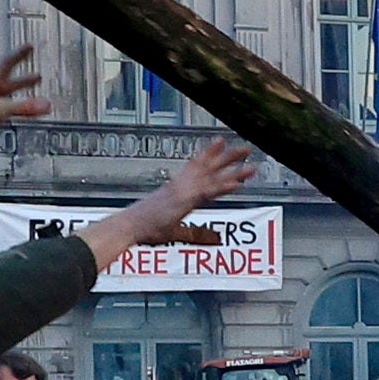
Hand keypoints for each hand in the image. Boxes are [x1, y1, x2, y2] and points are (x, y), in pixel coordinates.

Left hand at [0, 45, 51, 175]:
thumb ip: (23, 108)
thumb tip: (47, 105)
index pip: (8, 63)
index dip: (20, 55)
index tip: (29, 45)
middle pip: (8, 82)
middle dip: (23, 80)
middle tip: (37, 77)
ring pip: (1, 97)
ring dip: (14, 97)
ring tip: (22, 99)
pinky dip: (1, 112)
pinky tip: (0, 119)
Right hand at [92, 135, 263, 261]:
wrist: (129, 226)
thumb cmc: (144, 227)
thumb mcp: (170, 227)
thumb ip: (190, 230)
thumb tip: (200, 234)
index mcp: (176, 187)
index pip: (197, 166)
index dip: (210, 155)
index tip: (222, 145)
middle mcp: (181, 185)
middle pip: (209, 165)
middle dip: (228, 156)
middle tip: (246, 148)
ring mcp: (182, 191)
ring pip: (212, 175)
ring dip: (232, 167)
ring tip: (249, 158)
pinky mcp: (182, 201)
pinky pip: (206, 192)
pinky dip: (222, 187)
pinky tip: (236, 184)